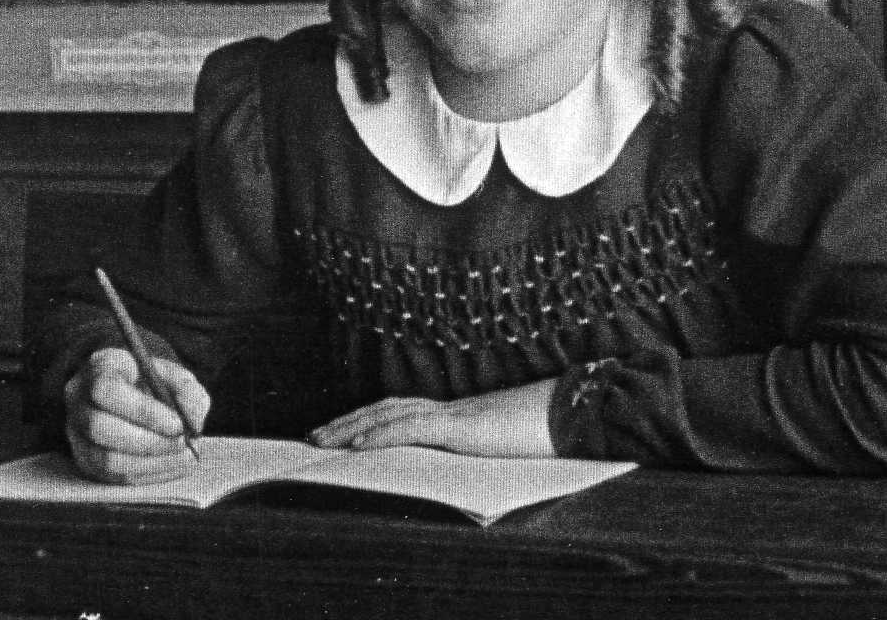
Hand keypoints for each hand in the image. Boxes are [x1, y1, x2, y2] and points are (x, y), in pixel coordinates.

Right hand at [63, 346, 210, 484]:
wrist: (134, 393)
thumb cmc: (155, 381)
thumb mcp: (175, 375)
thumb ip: (188, 392)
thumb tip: (193, 424)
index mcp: (98, 368)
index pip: (107, 390)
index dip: (143, 411)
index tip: (178, 424)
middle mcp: (78, 401)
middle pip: (100, 427)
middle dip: (148, 441)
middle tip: (183, 444)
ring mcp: (77, 434)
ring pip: (106, 459)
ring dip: (151, 462)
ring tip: (184, 456)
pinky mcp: (86, 461)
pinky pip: (114, 478)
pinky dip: (148, 475)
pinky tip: (173, 465)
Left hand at [308, 377, 557, 457]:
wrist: (572, 416)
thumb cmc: (543, 436)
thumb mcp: (500, 451)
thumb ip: (475, 457)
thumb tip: (462, 477)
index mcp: (455, 416)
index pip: (400, 412)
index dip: (366, 419)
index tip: (339, 432)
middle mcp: (448, 410)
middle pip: (384, 409)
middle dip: (346, 422)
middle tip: (314, 437)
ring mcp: (453, 416)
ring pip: (389, 416)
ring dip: (352, 428)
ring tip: (323, 441)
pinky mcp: (461, 426)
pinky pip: (413, 429)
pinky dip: (381, 434)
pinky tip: (359, 445)